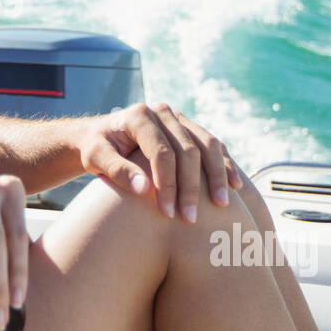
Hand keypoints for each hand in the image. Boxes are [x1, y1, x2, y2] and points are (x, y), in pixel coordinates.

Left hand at [76, 103, 241, 222]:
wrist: (101, 136)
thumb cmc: (96, 149)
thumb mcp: (96, 158)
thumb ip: (116, 170)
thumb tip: (143, 188)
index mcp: (138, 116)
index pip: (161, 152)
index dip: (168, 184)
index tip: (169, 213)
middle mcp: (162, 112)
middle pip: (187, 150)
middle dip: (191, 187)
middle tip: (191, 218)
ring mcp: (178, 118)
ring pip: (207, 145)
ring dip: (217, 175)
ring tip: (222, 205)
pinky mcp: (189, 128)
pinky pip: (213, 145)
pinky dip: (224, 165)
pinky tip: (234, 186)